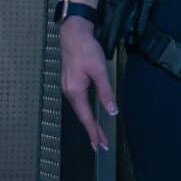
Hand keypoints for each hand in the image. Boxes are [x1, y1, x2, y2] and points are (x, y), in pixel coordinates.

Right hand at [58, 19, 115, 151]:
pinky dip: (85, 113)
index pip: (87, 118)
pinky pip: (79, 103)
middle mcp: (69, 92)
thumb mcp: (99, 71)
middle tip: (101, 146)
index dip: (95, 132)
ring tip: (97, 135)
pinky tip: (90, 116)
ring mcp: (68, 88)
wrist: (73, 34)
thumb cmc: (86, 50)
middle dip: (92, 132)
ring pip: (80, 110)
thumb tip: (112, 111)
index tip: (101, 145)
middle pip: (82, 117)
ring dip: (89, 123)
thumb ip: (106, 92)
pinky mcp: (71, 83)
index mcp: (75, 92)